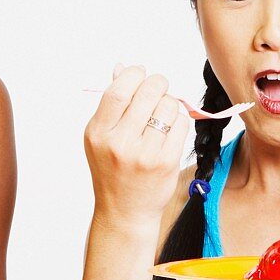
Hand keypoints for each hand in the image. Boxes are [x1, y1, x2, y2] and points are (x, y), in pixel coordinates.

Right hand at [84, 65, 189, 225]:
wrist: (124, 211)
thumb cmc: (113, 170)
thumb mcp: (101, 138)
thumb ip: (112, 104)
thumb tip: (121, 67)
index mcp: (98, 133)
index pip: (119, 90)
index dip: (134, 74)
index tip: (140, 73)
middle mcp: (120, 143)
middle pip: (149, 92)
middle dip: (158, 83)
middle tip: (158, 87)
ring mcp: (145, 154)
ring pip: (169, 106)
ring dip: (169, 103)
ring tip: (161, 115)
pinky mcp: (167, 162)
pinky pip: (181, 124)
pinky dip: (178, 121)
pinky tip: (169, 130)